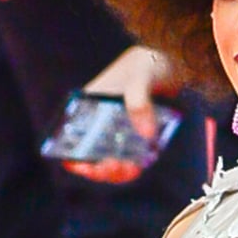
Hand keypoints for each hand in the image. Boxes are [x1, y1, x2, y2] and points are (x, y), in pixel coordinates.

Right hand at [64, 47, 175, 183]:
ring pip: (108, 161)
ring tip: (130, 168)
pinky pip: (129, 160)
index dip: (70, 153)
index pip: (68, 134)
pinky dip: (133, 166)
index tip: (81, 162)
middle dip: (97, 168)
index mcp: (87, 104)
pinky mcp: (135, 140)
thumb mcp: (143, 75)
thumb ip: (140, 100)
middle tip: (112, 165)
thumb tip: (146, 135)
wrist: (170, 67)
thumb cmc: (148, 65)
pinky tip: (141, 164)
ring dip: (116, 172)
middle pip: (88, 154)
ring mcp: (116, 133)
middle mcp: (98, 122)